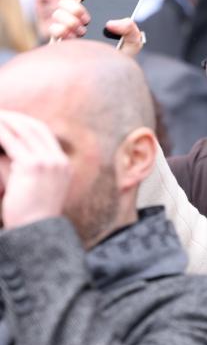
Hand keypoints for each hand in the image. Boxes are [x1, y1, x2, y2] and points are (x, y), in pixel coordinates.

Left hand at [0, 111, 71, 228]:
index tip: (12, 120)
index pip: (45, 134)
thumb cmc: (32, 215)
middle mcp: (58, 160)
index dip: (27, 124)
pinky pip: (12, 142)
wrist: (36, 230)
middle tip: (0, 114)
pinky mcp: (32, 166)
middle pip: (36, 128)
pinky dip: (0, 133)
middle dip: (16, 119)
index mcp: (63, 165)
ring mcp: (48, 162)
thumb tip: (12, 155)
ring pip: (24, 132)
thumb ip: (30, 171)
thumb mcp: (38, 190)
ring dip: (6, 122)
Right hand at [49, 0, 144, 56]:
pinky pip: (54, 30)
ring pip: (58, 14)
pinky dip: (62, 30)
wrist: (110, 75)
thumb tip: (111, 23)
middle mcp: (78, 19)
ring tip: (83, 31)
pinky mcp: (60, 42)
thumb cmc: (121, 54)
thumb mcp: (133, 40)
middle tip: (88, 19)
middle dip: (75, 7)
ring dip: (70, 20)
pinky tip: (73, 37)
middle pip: (66, 1)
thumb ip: (130, 28)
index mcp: (94, 13)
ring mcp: (67, 29)